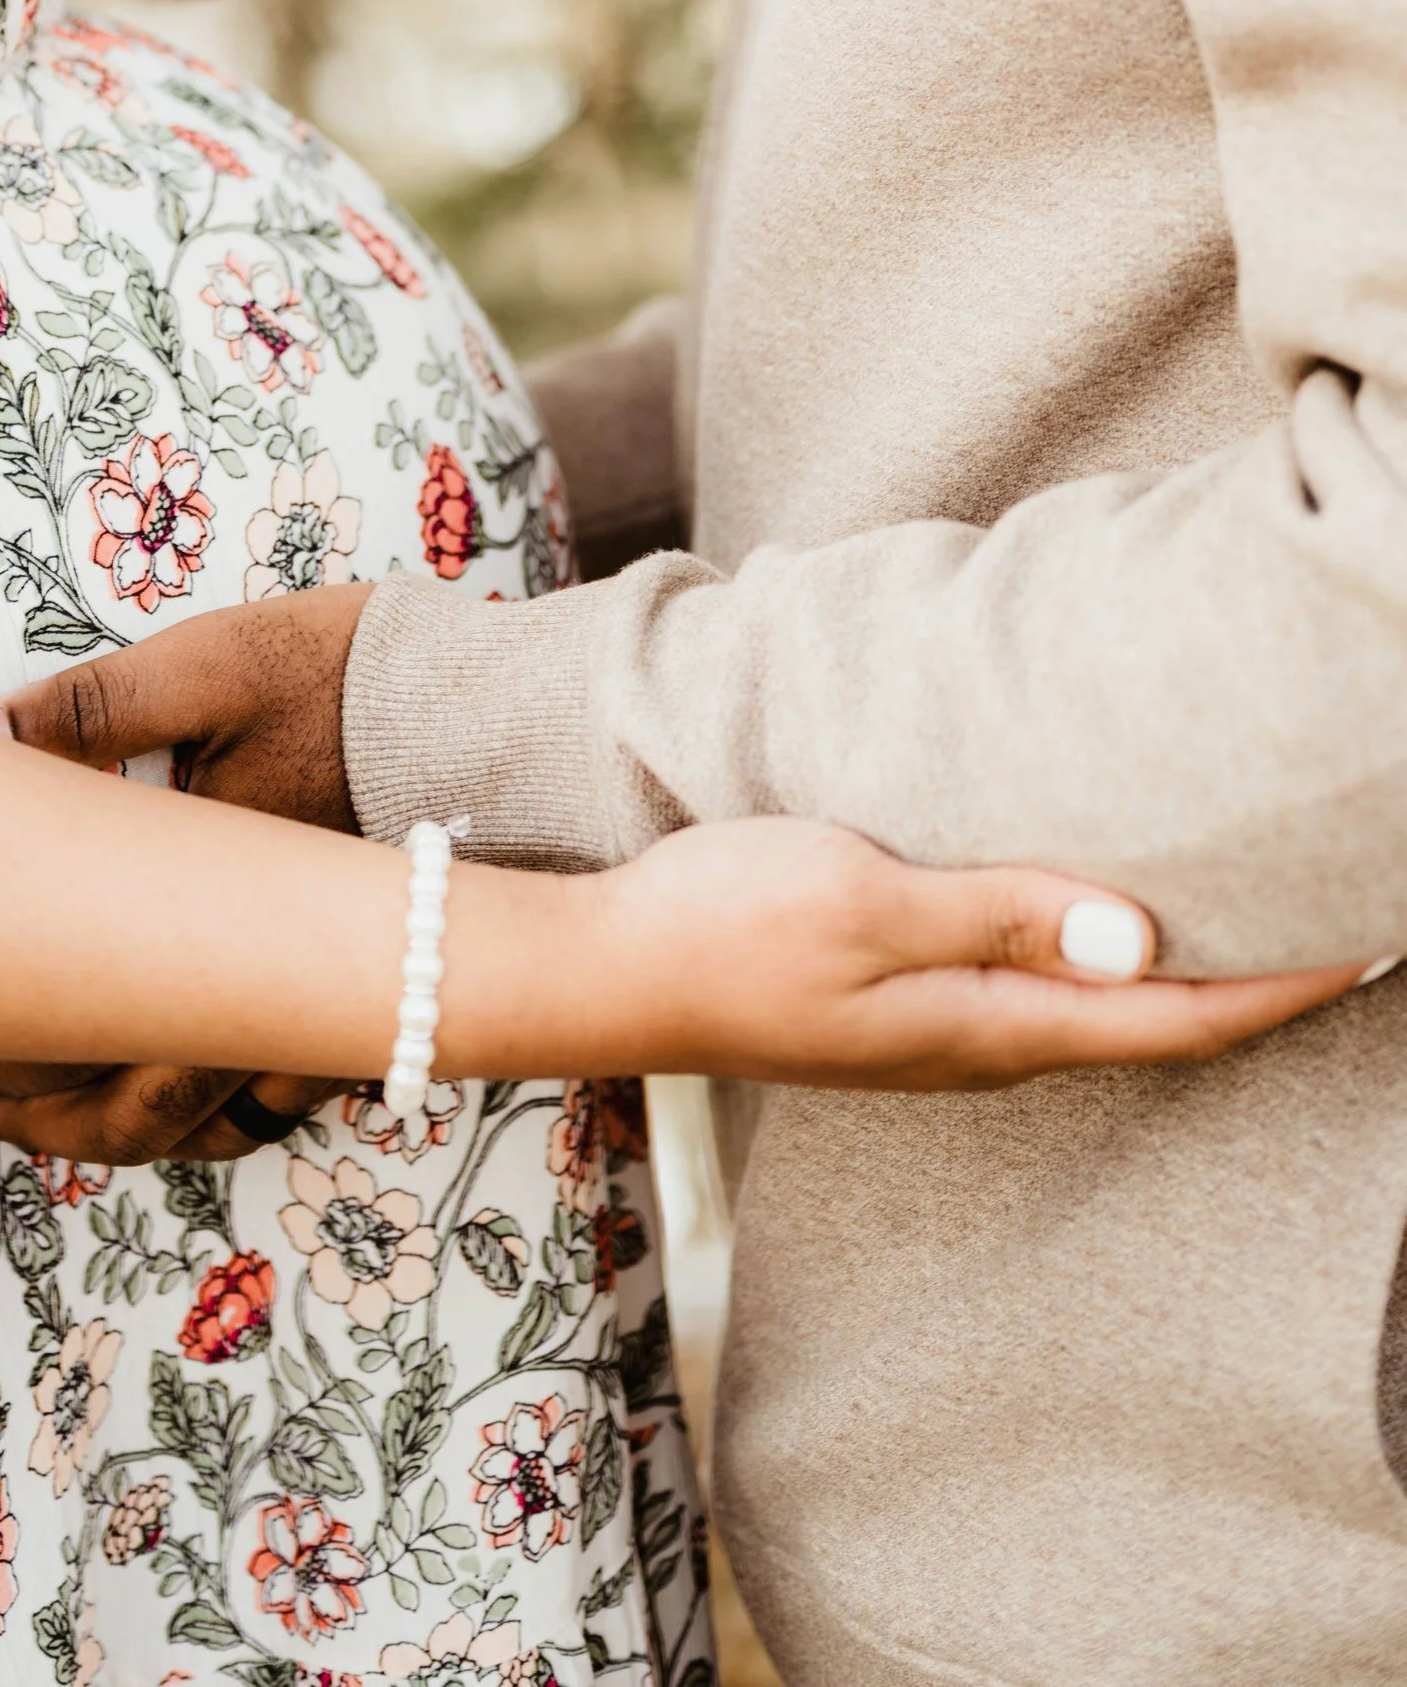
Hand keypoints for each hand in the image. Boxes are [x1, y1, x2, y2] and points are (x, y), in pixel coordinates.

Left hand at [0, 592, 370, 1157]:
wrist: (508, 711)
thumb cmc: (354, 681)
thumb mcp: (213, 664)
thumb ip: (93, 709)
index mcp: (206, 900)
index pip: (80, 1009)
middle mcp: (266, 981)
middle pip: (139, 1101)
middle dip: (42, 1113)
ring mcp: (325, 1008)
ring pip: (211, 1121)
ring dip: (123, 1134)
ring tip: (51, 1125)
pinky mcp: (374, 1004)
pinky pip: (287, 1100)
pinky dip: (219, 1122)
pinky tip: (181, 1110)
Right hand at [581, 819, 1366, 1088]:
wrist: (609, 972)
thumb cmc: (728, 924)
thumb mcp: (866, 899)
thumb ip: (999, 911)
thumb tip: (1137, 934)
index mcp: (989, 1022)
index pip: (1173, 1016)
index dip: (1279, 988)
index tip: (1367, 945)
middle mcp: (983, 1041)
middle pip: (1154, 1025)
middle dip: (1255, 983)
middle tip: (1336, 918)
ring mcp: (940, 1030)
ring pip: (1098, 1007)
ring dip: (1181, 969)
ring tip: (1246, 910)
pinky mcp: (902, 1002)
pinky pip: (1039, 986)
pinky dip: (1102, 955)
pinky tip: (1100, 913)